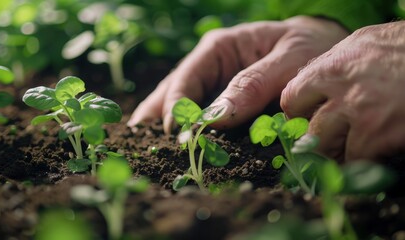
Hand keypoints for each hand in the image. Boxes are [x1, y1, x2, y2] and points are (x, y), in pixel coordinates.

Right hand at [128, 16, 347, 132]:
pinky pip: (201, 122)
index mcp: (220, 49)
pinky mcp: (225, 108)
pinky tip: (175, 152)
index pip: (186, 78)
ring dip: (168, 131)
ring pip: (180, 109)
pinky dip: (189, 136)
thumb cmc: (310, 48)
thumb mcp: (290, 59)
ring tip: (147, 153)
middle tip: (145, 148)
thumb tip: (215, 117)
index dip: (177, 107)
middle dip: (161, 121)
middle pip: (174, 94)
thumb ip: (254, 84)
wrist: (325, 51)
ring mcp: (215, 88)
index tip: (178, 134)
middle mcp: (210, 68)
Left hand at [281, 21, 404, 160]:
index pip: (291, 97)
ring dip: (335, 153)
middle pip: (303, 124)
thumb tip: (315, 83)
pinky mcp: (377, 132)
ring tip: (350, 150)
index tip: (308, 121)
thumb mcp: (365, 44)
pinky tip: (374, 153)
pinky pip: (354, 159)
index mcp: (332, 64)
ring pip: (322, 145)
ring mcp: (357, 109)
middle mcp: (338, 85)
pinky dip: (361, 162)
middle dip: (313, 138)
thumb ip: (336, 64)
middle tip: (328, 142)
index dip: (299, 114)